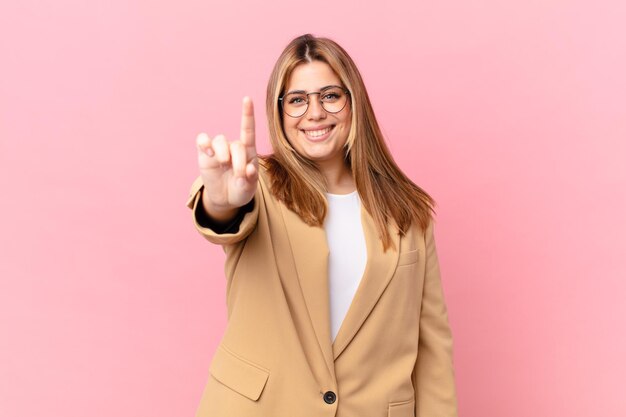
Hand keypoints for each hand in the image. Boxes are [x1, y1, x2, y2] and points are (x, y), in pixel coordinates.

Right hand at [196, 97, 257, 216]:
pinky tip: (208, 151)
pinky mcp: (204, 154)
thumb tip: (249, 169)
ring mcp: (218, 150)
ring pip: (220, 141)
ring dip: (223, 153)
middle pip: (237, 145)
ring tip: (224, 166)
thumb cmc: (241, 190)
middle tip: (239, 176)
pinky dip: (204, 142)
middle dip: (239, 162)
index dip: (247, 115)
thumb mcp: (249, 189)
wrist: (226, 199)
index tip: (247, 99)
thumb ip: (250, 180)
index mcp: (248, 152)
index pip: (248, 130)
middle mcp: (234, 147)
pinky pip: (202, 140)